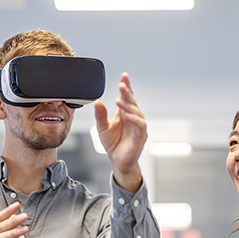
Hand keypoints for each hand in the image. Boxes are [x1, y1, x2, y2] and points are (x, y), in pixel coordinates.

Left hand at [93, 72, 146, 191]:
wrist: (118, 161)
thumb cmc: (113, 144)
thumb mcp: (102, 127)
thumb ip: (100, 115)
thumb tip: (97, 101)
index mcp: (124, 113)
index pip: (127, 97)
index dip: (126, 87)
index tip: (124, 76)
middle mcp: (133, 118)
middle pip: (132, 102)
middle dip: (128, 93)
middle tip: (122, 85)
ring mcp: (138, 126)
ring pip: (137, 112)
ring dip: (129, 106)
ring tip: (120, 100)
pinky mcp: (141, 136)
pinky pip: (140, 126)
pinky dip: (134, 120)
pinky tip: (126, 115)